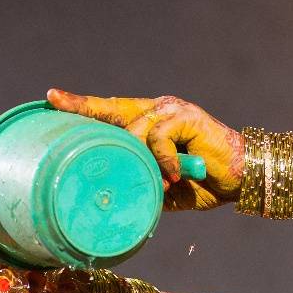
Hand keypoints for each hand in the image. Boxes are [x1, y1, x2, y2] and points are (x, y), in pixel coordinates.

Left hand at [47, 88, 243, 210]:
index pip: (110, 113)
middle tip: (56, 103)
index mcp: (150, 125)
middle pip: (112, 110)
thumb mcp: (161, 187)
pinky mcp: (185, 116)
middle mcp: (158, 111)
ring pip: (135, 129)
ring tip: (160, 179)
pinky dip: (163, 160)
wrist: (240, 179)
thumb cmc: (201, 184)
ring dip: (140, 158)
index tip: (53, 99)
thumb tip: (112, 194)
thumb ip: (140, 183)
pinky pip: (158, 138)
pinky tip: (174, 174)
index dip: (83, 106)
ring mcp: (171, 111)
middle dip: (83, 108)